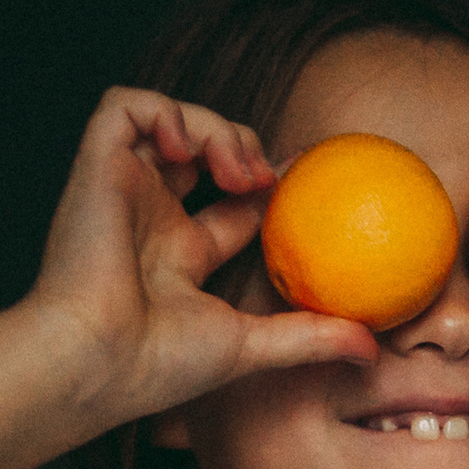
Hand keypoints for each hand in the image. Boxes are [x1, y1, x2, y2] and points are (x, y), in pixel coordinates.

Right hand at [20, 89, 375, 430]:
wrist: (95, 361)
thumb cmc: (158, 364)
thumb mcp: (253, 344)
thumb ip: (311, 338)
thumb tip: (372, 349)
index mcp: (179, 255)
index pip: (233, 205)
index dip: (269, 183)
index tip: (305, 178)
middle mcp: (150, 217)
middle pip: (202, 152)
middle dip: (241, 146)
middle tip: (265, 179)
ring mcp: (123, 190)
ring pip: (169, 119)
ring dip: (213, 127)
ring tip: (236, 169)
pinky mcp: (96, 166)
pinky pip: (124, 104)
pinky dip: (164, 109)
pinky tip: (188, 147)